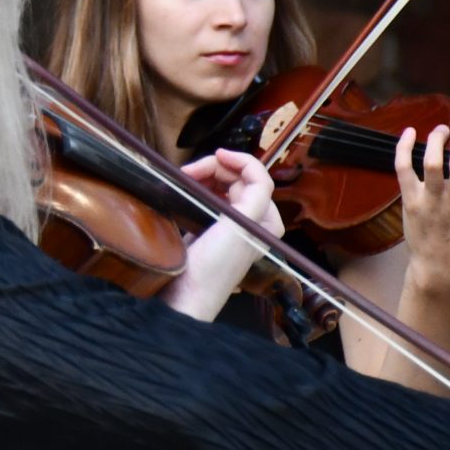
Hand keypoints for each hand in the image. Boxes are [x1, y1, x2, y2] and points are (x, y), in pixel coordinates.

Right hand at [163, 151, 281, 320]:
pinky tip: (184, 189)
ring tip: (184, 178)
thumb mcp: (241, 227)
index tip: (216, 153)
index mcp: (266, 221)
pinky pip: (207, 199)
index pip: (258, 177)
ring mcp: (230, 226)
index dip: (239, 160)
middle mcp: (252, 222)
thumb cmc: (215, 267)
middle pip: (238, 180)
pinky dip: (197, 189)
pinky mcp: (209, 230)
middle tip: (188, 170)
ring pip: (222, 187)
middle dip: (215, 169)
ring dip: (205, 176)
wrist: (187, 296)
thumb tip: (251, 168)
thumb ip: (254, 195)